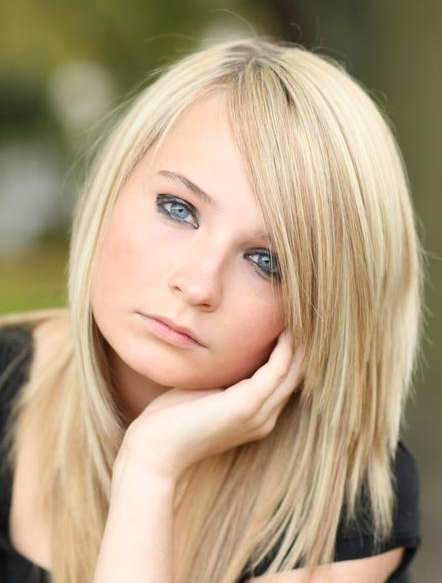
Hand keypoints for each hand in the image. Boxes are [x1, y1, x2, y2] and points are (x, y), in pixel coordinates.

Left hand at [116, 330, 304, 481]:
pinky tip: (286, 327)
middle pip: (296, 375)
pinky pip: (277, 369)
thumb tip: (224, 347)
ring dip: (299, 341)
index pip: (284, 381)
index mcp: (255, 416)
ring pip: (293, 371)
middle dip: (303, 344)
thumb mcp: (204, 392)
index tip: (291, 322)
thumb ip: (222, 376)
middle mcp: (264, 417)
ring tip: (301, 314)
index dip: (292, 352)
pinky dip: (285, 347)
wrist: (155, 452)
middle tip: (305, 313)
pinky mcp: (247, 404)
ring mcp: (258, 413)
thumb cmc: (170, 421)